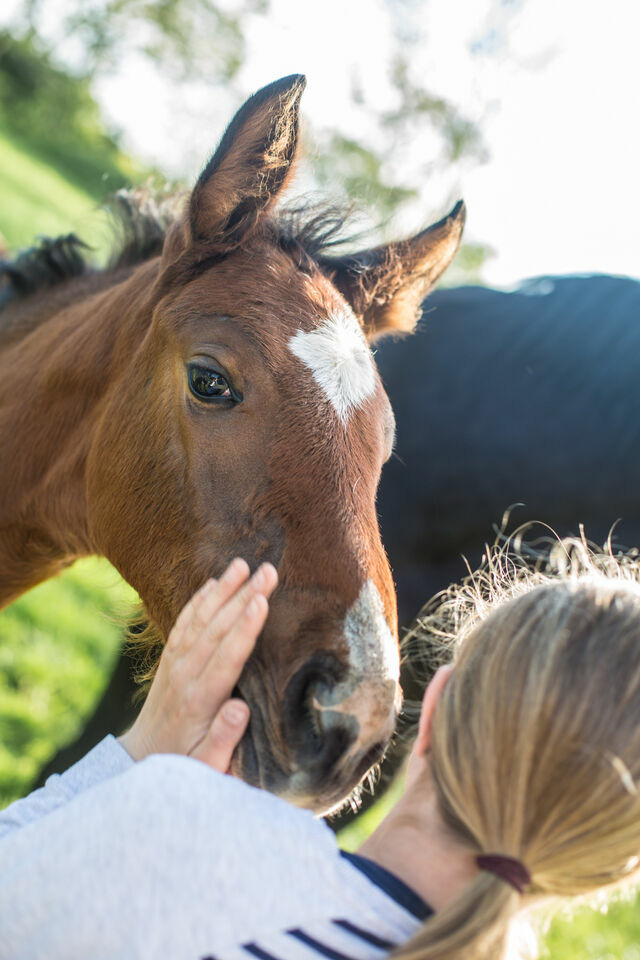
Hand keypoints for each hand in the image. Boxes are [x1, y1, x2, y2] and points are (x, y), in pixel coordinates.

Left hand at [119, 558, 277, 772]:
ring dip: (223, 589)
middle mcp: (185, 674)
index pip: (226, 657)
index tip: (261, 601)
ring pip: (200, 618)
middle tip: (269, 571)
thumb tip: (240, 708)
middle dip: (244, 596)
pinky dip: (198, 600)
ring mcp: (174, 663)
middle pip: (217, 628)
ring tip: (243, 563)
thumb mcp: (206, 764)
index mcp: (199, 699)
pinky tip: (213, 582)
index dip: (245, 628)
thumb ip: (223, 739)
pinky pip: (184, 622)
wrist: (142, 757)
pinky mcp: (170, 658)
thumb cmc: (185, 763)